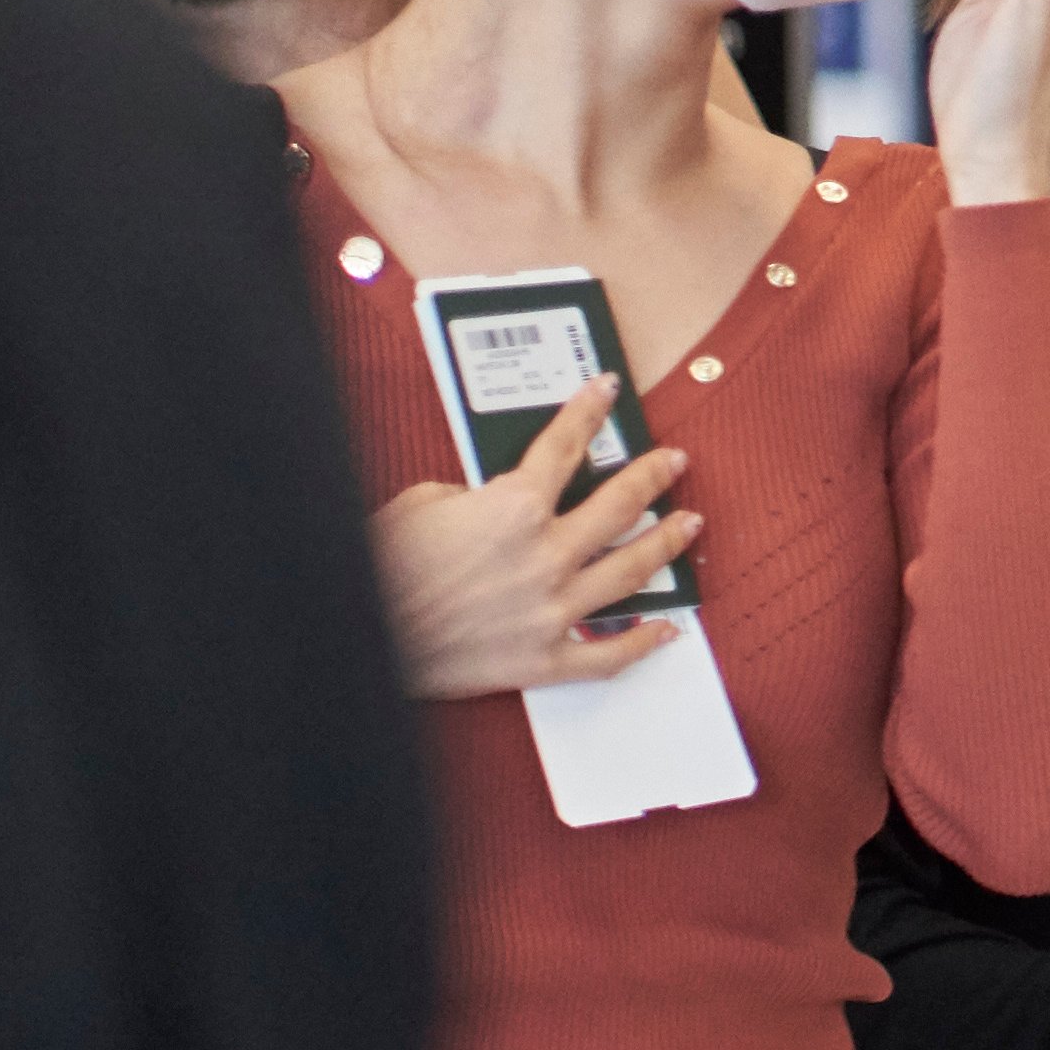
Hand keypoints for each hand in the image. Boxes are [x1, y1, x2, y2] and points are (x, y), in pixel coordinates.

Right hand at [370, 379, 703, 699]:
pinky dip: (641, 643)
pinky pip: (606, 654)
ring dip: (666, 544)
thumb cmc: (380, 567)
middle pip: (618, 507)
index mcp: (513, 508)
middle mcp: (544, 556)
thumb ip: (473, 496)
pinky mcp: (543, 660)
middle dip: (653, 476)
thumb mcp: (420, 506)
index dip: (587, 412)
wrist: (360, 637)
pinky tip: (667, 630)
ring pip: (630, 572)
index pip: (562, 447)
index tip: (607, 390)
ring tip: (689, 525)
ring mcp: (550, 610)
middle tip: (674, 461)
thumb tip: (496, 502)